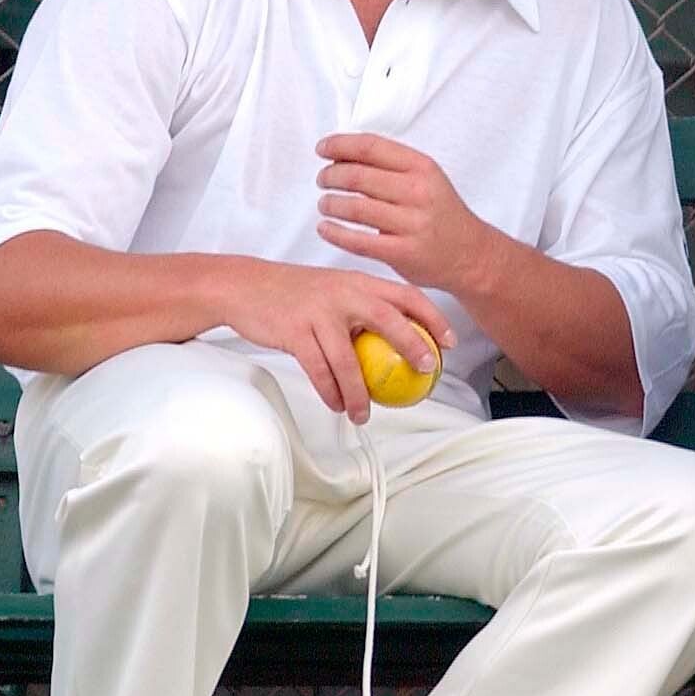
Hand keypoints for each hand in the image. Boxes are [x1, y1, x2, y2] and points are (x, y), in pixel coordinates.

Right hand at [217, 259, 454, 422]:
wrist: (245, 286)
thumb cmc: (294, 293)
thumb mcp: (334, 289)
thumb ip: (363, 307)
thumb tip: (397, 340)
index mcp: (358, 282)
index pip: (405, 295)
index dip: (432, 317)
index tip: (449, 341)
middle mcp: (343, 292)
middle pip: (387, 318)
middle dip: (412, 345)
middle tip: (424, 370)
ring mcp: (319, 312)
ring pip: (348, 359)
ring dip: (359, 392)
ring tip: (365, 413)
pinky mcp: (295, 331)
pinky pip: (319, 370)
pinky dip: (330, 392)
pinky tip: (337, 405)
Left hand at [315, 134, 504, 291]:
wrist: (470, 253)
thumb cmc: (441, 214)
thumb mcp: (426, 178)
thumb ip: (390, 166)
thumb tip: (342, 156)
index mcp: (422, 167)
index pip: (371, 147)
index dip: (339, 145)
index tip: (322, 149)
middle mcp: (418, 192)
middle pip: (357, 176)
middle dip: (330, 175)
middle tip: (323, 179)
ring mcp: (412, 223)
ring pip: (355, 208)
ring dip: (330, 203)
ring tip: (325, 204)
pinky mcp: (403, 252)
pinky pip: (358, 241)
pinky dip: (335, 232)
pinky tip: (325, 228)